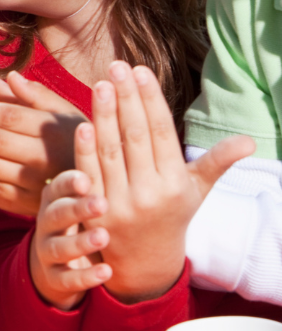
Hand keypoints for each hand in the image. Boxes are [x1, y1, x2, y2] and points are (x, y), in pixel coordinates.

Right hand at [29, 171, 112, 309]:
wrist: (55, 264)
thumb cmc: (77, 222)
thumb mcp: (80, 198)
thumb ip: (96, 174)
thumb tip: (108, 135)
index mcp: (55, 200)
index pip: (58, 186)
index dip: (69, 183)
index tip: (86, 179)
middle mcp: (48, 223)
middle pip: (56, 213)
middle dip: (76, 208)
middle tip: (102, 203)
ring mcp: (48, 250)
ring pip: (59, 246)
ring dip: (80, 242)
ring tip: (103, 237)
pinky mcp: (55, 277)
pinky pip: (67, 278)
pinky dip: (85, 276)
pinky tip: (106, 272)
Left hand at [75, 62, 253, 302]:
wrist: (142, 264)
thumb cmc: (170, 216)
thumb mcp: (195, 191)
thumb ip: (216, 163)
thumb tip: (249, 141)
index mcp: (174, 182)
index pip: (160, 132)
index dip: (149, 100)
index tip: (141, 71)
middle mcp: (149, 192)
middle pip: (134, 136)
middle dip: (126, 98)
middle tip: (116, 66)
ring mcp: (119, 202)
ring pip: (110, 151)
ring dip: (104, 115)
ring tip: (101, 84)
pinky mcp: (94, 211)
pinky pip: (89, 174)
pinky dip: (85, 149)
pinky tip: (83, 123)